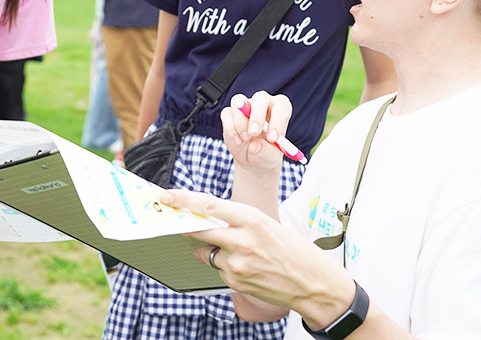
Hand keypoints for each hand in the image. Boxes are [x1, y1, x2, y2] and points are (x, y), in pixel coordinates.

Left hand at [160, 188, 353, 324]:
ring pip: (206, 251)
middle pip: (200, 229)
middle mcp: (242, 240)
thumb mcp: (267, 225)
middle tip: (175, 221)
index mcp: (252, 219)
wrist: (314, 283)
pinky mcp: (235, 282)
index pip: (209, 205)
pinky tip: (246, 267)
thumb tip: (207, 218)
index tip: (167, 196)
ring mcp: (237, 263)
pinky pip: (218, 269)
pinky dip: (224, 265)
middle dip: (185, 225)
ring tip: (237, 251)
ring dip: (211, 248)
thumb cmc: (294, 250)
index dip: (184, 200)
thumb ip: (237, 221)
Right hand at [221, 91, 290, 173]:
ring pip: (240, 102)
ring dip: (241, 123)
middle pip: (260, 98)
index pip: (281, 106)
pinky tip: (238, 141)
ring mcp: (245, 105)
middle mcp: (264, 103)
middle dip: (257, 115)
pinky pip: (227, 113)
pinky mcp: (230, 112)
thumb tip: (255, 146)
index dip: (277, 120)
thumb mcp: (270, 157)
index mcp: (280, 110)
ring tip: (246, 139)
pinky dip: (231, 129)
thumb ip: (266, 151)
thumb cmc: (266, 153)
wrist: (252, 158)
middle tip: (253, 133)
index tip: (272, 138)